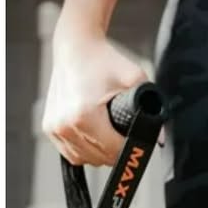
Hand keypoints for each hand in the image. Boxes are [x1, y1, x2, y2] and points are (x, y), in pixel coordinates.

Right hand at [42, 24, 149, 166]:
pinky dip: (84, 151)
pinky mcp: (48, 127)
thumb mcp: (135, 79)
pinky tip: (97, 139)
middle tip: (129, 139)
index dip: (131, 149)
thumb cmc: (104, 61)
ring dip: (101, 155)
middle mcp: (65, 124)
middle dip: (118, 152)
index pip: (113, 149)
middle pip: (99, 158)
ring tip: (113, 139)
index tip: (140, 143)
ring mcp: (54, 127)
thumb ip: (151, 108)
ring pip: (84, 159)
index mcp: (85, 114)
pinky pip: (69, 153)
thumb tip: (159, 137)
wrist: (75, 48)